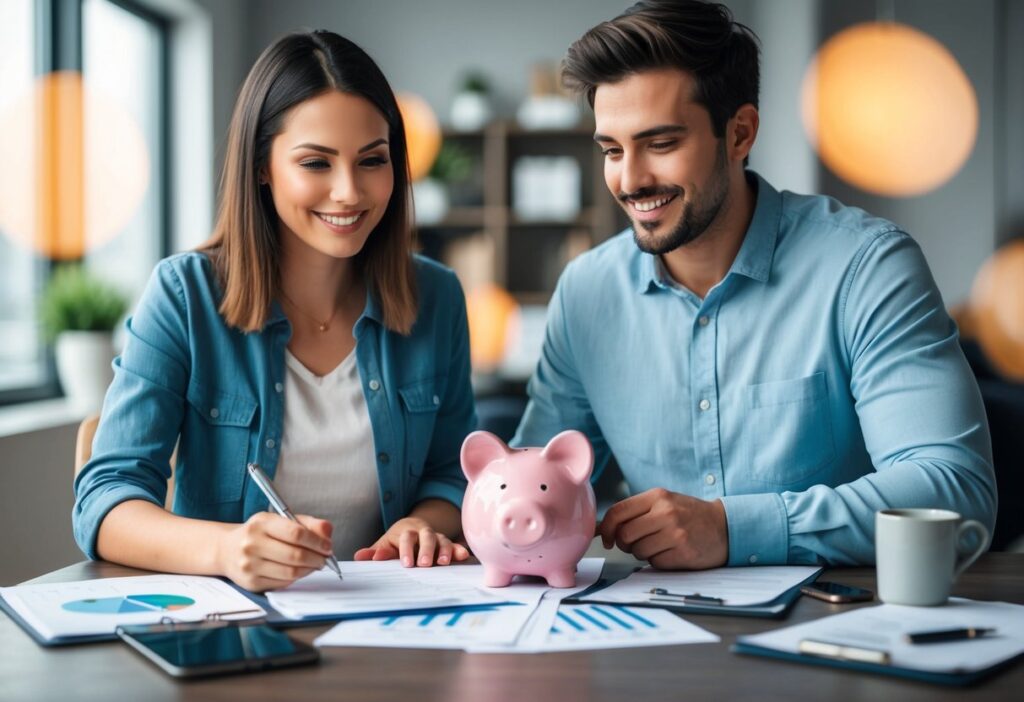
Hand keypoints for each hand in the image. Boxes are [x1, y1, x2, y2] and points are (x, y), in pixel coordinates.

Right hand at [217, 512, 333, 590]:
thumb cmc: (259, 533)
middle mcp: (252, 544)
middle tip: (325, 558)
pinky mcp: (251, 582)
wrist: (227, 549)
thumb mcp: (280, 520)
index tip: (327, 546)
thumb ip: (307, 524)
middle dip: (317, 558)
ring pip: (291, 572)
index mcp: (261, 523)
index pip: (296, 533)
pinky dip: (296, 578)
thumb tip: (327, 531)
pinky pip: (282, 583)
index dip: (317, 541)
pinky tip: (298, 571)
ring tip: (315, 564)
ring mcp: (249, 565)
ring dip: (309, 570)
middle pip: (295, 555)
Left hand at [354, 517, 469, 566]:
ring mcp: (436, 538)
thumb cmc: (397, 540)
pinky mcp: (447, 544)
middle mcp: (423, 532)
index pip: (406, 538)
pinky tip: (464, 556)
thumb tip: (360, 557)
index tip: (405, 564)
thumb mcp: (385, 544)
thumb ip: (375, 551)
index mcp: (407, 531)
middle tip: (424, 564)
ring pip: (442, 540)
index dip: (406, 550)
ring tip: (444, 563)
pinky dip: (459, 550)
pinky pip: (455, 545)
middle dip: (426, 550)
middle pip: (426, 537)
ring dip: (444, 551)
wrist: (414, 527)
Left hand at [597, 488, 728, 569]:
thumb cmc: (687, 515)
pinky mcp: (684, 552)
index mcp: (657, 496)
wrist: (724, 526)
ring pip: (638, 551)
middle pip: (625, 535)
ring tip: (659, 545)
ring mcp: (676, 533)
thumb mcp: (663, 503)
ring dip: (643, 553)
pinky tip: (671, 553)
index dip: (607, 528)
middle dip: (625, 544)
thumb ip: (634, 512)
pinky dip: (658, 561)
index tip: (608, 538)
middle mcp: (666, 512)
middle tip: (637, 543)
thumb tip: (601, 528)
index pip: (617, 512)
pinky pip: (655, 563)